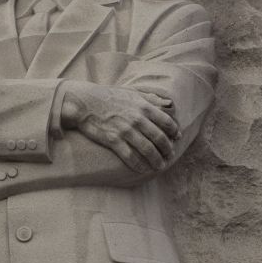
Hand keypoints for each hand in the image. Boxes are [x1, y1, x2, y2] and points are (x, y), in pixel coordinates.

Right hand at [59, 83, 179, 172]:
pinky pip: (130, 157)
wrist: (85, 102)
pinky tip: (144, 169)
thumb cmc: (109, 96)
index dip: (174, 132)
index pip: (167, 122)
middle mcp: (137, 119)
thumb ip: (152, 99)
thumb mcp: (133, 93)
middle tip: (170, 156)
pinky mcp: (113, 140)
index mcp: (144, 106)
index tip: (176, 139)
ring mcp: (125, 130)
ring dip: (156, 161)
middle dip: (167, 150)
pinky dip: (139, 165)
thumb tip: (170, 105)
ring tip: (160, 166)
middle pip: (159, 139)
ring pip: (147, 150)